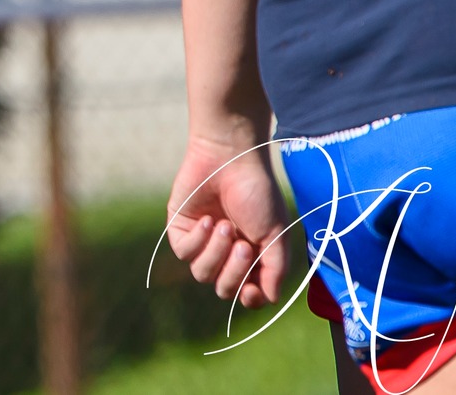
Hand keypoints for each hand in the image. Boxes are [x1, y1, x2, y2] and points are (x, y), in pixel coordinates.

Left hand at [166, 134, 289, 306]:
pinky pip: (184, 252)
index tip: (252, 292)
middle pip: (224, 288)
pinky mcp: (180, 229)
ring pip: (202, 273)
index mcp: (252, 256)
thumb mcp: (275, 233)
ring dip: (216, 253)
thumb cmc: (257, 192)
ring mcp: (203, 242)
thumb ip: (275, 269)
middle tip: (243, 245)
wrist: (230, 156)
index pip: (247, 293)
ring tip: (225, 226)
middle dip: (234, 271)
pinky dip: (197, 240)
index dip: (249, 299)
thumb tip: (270, 299)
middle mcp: (226, 253)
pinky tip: (207, 220)